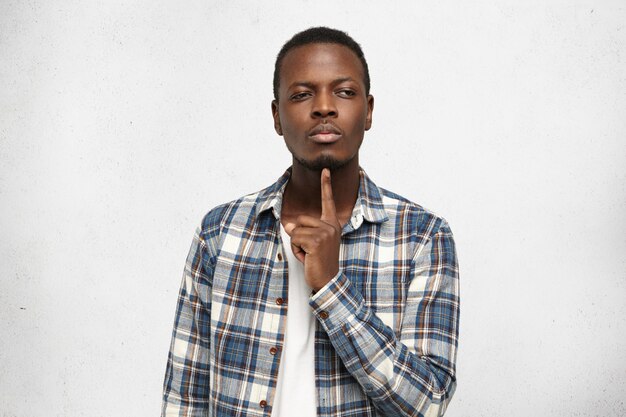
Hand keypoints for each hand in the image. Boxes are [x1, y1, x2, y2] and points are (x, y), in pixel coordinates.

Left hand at [284, 168, 341, 290]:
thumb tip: (289, 224)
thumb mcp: (312, 243)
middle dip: (298, 236)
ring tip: (309, 254)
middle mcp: (331, 226)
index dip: (326, 185)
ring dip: (297, 244)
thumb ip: (302, 230)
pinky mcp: (317, 241)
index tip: (325, 170)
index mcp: (332, 224)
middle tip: (310, 251)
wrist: (328, 280)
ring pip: (296, 230)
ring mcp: (325, 232)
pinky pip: (295, 238)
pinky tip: (307, 257)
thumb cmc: (320, 262)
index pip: (328, 201)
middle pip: (301, 220)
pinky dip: (296, 250)